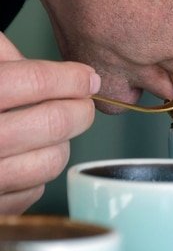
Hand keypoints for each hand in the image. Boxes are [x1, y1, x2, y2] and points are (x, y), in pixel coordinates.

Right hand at [0, 33, 97, 213]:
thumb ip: (4, 57)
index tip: (86, 78)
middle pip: (52, 122)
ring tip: (52, 131)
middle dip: (79, 109)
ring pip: (50, 160)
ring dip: (61, 143)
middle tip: (82, 102)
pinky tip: (24, 157)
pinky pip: (31, 192)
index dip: (69, 77)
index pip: (32, 80)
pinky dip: (37, 174)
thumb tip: (67, 73)